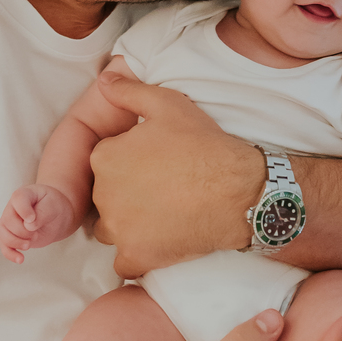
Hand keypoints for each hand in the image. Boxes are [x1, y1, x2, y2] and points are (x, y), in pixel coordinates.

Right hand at [0, 185, 74, 262]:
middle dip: (22, 231)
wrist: (57, 216)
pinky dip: (10, 254)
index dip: (23, 211)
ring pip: (1, 232)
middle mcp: (12, 207)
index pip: (18, 198)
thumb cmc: (54, 206)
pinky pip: (4, 245)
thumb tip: (28, 226)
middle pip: (7, 219)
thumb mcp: (54, 205)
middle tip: (36, 234)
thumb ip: (43, 212)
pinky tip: (20, 259)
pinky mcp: (11, 236)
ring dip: (15, 242)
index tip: (33, 219)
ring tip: (29, 245)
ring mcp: (9, 222)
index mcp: (24, 194)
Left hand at [90, 70, 264, 277]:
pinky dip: (139, 255)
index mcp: (105, 157)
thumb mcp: (168, 104)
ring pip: (113, 229)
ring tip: (163, 214)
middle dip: (127, 192)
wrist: (238, 192)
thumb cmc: (204, 145)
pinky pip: (125, 262)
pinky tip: (161, 243)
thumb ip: (130, 91)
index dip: (131, 161)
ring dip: (130, 224)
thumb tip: (105, 78)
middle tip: (163, 187)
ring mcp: (119, 230)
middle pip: (107, 196)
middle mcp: (103, 195)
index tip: (156, 163)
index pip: (106, 161)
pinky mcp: (136, 257)